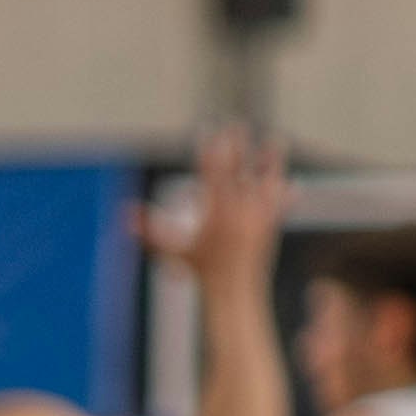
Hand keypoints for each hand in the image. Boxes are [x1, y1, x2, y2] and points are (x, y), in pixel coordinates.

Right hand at [144, 126, 284, 281]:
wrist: (232, 292)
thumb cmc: (198, 270)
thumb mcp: (172, 249)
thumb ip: (148, 230)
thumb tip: (123, 212)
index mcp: (217, 212)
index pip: (212, 174)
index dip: (209, 151)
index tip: (207, 130)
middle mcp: (240, 212)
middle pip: (238, 173)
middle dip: (236, 148)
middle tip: (236, 123)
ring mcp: (257, 219)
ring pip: (265, 184)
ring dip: (270, 162)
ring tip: (275, 139)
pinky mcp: (269, 228)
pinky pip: (278, 206)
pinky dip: (283, 196)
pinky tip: (293, 187)